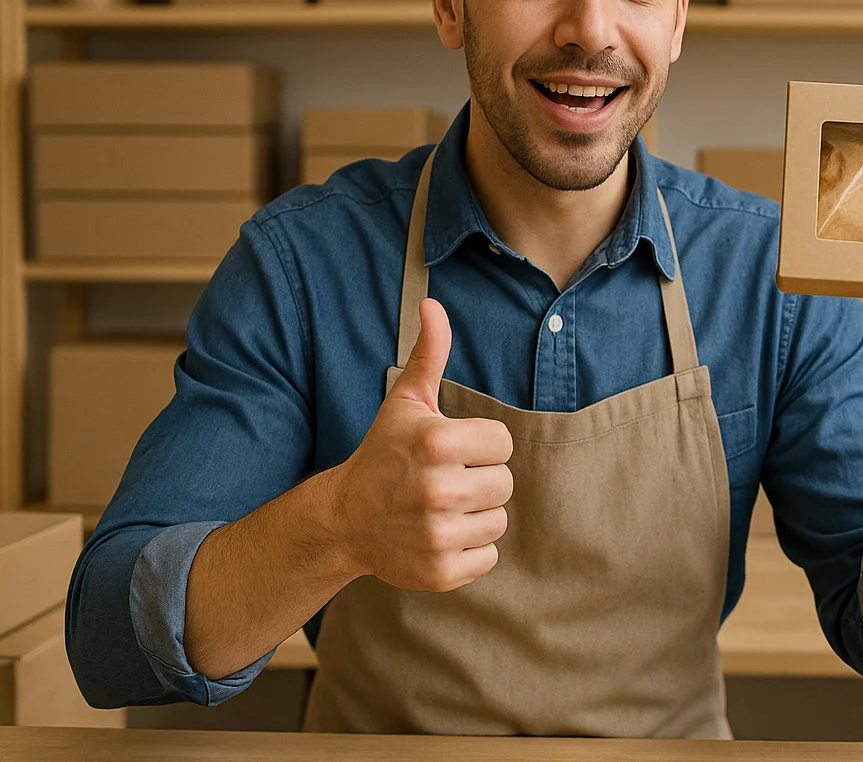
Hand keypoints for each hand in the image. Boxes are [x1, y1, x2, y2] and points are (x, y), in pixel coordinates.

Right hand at [322, 298, 512, 591]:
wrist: (344, 519)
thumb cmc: (383, 454)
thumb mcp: (405, 402)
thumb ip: (428, 353)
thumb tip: (433, 304)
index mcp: (437, 443)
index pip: (503, 444)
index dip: (480, 446)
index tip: (450, 451)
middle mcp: (438, 490)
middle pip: (505, 484)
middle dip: (479, 481)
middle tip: (443, 481)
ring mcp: (437, 534)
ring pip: (499, 521)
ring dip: (476, 516)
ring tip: (440, 508)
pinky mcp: (440, 571)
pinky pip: (488, 557)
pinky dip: (470, 551)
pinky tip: (439, 536)